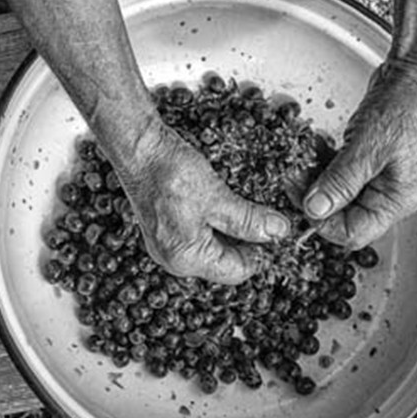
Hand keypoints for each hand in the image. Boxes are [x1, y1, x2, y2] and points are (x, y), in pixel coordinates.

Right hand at [112, 114, 294, 284]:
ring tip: (238, 204)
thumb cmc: (169, 172)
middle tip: (261, 213)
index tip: (274, 228)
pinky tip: (219, 201)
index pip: (239, 270)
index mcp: (187, 259)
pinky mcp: (165, 228)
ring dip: (231, 228)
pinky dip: (214, 220)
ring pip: (214, 246)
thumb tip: (279, 232)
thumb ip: (250, 221)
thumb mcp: (218, 198)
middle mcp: (174, 259)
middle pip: (225, 261)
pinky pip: (199, 234)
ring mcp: (167, 244)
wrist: (138, 147)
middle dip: (245, 239)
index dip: (261, 250)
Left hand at [302, 59, 416, 247]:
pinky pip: (338, 170)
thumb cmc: (405, 108)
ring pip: (337, 191)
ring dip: (314, 176)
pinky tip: (314, 147)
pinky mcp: (367, 157)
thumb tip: (315, 210)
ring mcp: (378, 175)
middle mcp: (389, 193)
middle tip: (292, 175)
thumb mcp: (367, 149)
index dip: (322, 222)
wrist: (414, 75)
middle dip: (314, 196)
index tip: (298, 202)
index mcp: (397, 201)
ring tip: (300, 158)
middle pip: (342, 213)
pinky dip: (322, 161)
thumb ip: (340, 182)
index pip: (354, 233)